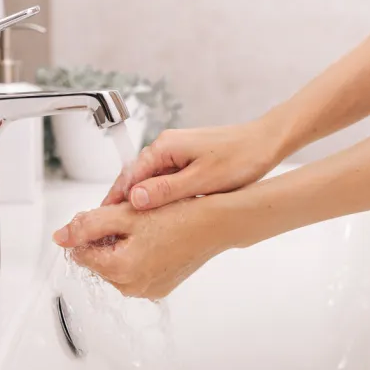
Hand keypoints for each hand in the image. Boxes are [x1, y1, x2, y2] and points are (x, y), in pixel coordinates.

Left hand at [52, 197, 229, 299]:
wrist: (215, 224)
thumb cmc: (178, 216)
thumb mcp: (126, 213)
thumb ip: (88, 225)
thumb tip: (60, 237)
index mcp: (120, 270)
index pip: (81, 252)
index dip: (88, 229)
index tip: (108, 215)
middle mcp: (132, 287)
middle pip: (98, 260)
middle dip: (106, 238)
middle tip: (130, 217)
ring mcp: (148, 290)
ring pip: (116, 265)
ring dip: (121, 246)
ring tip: (145, 226)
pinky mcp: (160, 287)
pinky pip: (135, 271)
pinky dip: (137, 255)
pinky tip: (154, 238)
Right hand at [103, 118, 285, 210]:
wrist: (265, 143)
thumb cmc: (240, 158)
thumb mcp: (202, 180)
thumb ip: (167, 190)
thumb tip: (135, 198)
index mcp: (165, 147)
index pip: (129, 175)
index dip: (115, 198)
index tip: (104, 217)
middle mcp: (166, 147)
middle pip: (136, 178)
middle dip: (124, 201)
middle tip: (114, 226)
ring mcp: (176, 153)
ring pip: (150, 180)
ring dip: (142, 200)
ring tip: (132, 224)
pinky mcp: (186, 160)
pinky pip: (165, 180)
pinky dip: (158, 196)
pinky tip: (158, 213)